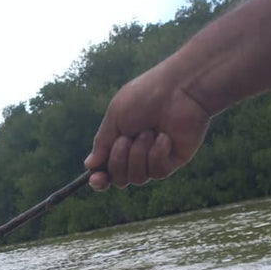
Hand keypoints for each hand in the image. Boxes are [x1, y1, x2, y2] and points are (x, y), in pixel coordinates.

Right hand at [85, 62, 211, 188]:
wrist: (180, 89)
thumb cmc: (146, 95)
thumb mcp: (115, 116)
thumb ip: (102, 142)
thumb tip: (90, 165)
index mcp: (121, 141)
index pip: (107, 171)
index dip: (100, 180)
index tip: (95, 179)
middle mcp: (137, 154)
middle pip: (119, 179)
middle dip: (118, 160)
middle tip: (126, 138)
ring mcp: (156, 159)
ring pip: (137, 178)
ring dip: (138, 154)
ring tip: (149, 131)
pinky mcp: (173, 161)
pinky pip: (156, 173)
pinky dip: (157, 154)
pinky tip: (164, 136)